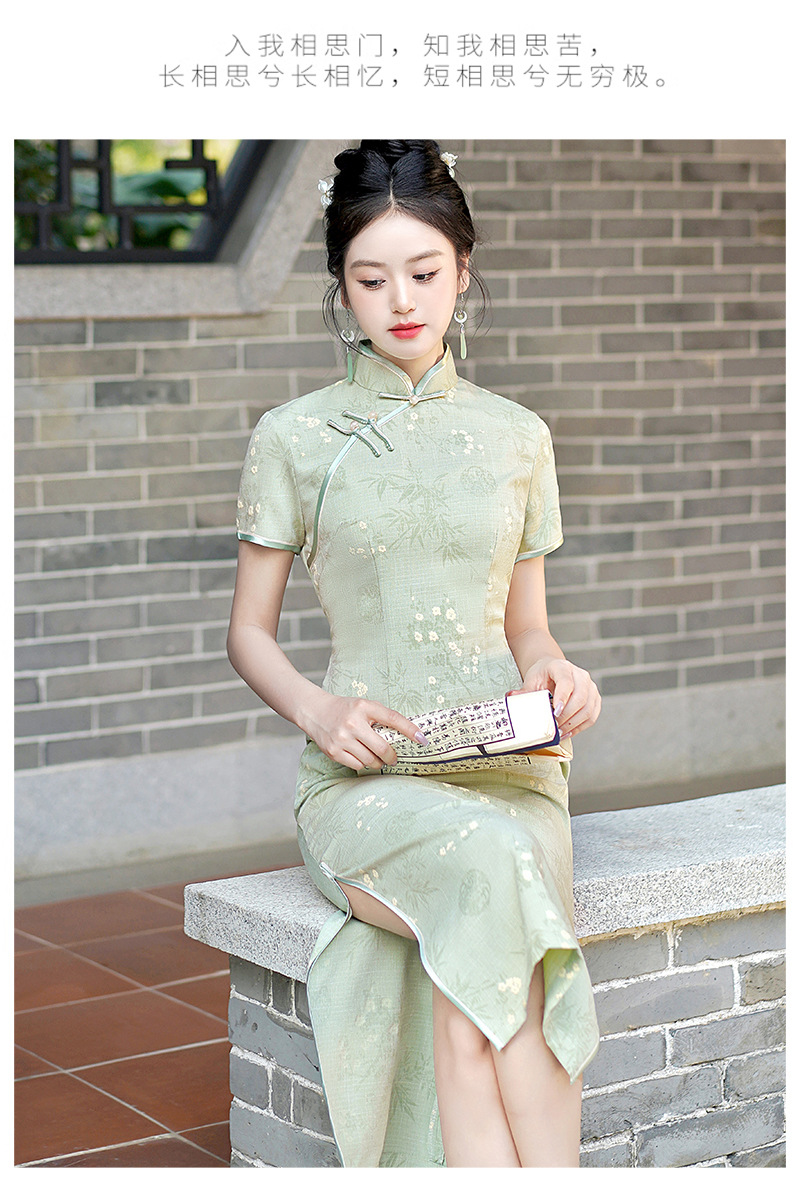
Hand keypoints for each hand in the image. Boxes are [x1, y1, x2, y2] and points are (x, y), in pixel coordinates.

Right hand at [303, 694, 427, 771]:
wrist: (314, 711)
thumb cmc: (344, 709)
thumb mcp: (364, 706)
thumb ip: (382, 718)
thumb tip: (407, 736)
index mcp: (364, 707)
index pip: (392, 718)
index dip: (410, 730)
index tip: (422, 739)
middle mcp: (353, 722)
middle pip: (382, 748)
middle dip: (392, 756)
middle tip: (394, 758)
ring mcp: (342, 738)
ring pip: (370, 760)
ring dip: (378, 762)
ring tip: (377, 757)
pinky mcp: (334, 752)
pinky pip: (357, 765)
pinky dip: (363, 763)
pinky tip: (361, 756)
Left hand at [509, 658, 600, 739]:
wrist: (552, 671)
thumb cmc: (542, 675)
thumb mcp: (531, 680)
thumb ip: (525, 692)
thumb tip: (512, 698)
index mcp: (562, 667)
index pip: (566, 682)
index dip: (562, 698)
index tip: (555, 713)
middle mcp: (580, 674)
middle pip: (580, 697)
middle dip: (567, 716)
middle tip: (554, 727)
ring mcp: (590, 686)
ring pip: (588, 708)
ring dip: (574, 724)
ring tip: (560, 732)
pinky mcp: (594, 697)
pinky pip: (592, 715)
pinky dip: (581, 727)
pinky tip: (568, 732)